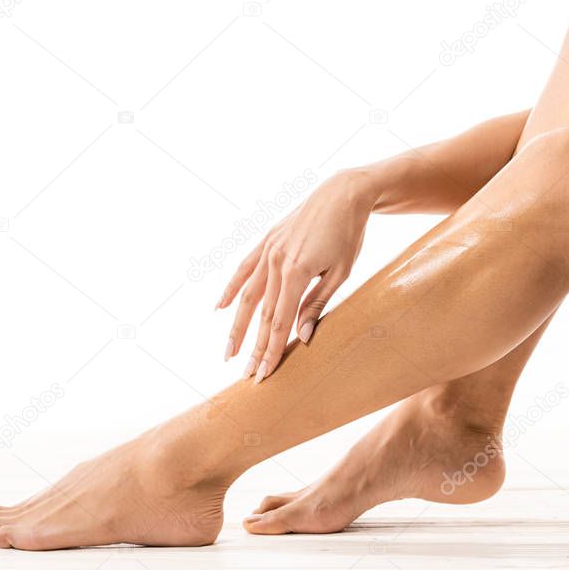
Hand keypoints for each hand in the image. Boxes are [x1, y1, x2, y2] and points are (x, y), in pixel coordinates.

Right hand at [217, 170, 373, 382]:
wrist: (343, 194)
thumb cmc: (348, 235)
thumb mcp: (340, 273)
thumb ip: (317, 304)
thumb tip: (303, 337)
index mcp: (296, 273)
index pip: (279, 323)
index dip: (271, 351)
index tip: (263, 375)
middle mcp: (276, 263)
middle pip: (260, 315)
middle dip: (253, 347)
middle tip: (246, 375)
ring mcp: (268, 251)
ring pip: (247, 296)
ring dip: (237, 326)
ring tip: (229, 351)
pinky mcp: (267, 241)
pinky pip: (243, 269)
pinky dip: (231, 289)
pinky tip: (220, 308)